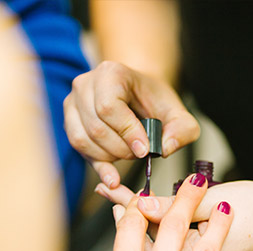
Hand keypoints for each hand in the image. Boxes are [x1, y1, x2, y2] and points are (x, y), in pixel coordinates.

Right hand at [63, 61, 198, 187]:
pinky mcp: (69, 121)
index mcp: (111, 73)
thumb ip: (183, 130)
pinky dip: (97, 164)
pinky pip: (78, 147)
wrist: (138, 95)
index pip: (110, 107)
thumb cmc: (155, 102)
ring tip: (128, 154)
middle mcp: (85, 84)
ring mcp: (73, 102)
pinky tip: (112, 176)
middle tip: (140, 154)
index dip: (127, 132)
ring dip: (109, 157)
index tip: (144, 149)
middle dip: (121, 149)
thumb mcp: (178, 113)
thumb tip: (164, 149)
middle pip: (96, 127)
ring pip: (83, 140)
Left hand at [96, 180, 252, 250]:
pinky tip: (153, 218)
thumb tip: (142, 204)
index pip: (151, 230)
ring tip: (123, 203)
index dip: (129, 206)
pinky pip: (176, 250)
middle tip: (109, 193)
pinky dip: (162, 231)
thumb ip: (177, 206)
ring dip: (143, 223)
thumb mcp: (216, 201)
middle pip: (150, 241)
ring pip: (161, 247)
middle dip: (128, 214)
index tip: (112, 190)